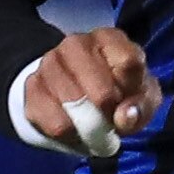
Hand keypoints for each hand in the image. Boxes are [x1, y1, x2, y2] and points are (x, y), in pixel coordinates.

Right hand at [24, 26, 158, 154]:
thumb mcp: (141, 96)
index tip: (129, 100)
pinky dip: (70, 135)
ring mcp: (50, 62)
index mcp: (109, 38)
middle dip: (110, 114)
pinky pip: (56, 124)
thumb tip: (124, 117)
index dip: (133, 91)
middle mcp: (77, 44)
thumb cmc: (117, 92)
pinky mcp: (32, 87)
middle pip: (102, 92)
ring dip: (90, 127)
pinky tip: (74, 127)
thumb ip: (141, 106)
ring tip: (92, 122)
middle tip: (110, 118)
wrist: (74, 94)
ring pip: (77, 109)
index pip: (129, 63)